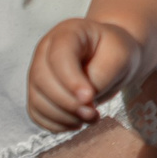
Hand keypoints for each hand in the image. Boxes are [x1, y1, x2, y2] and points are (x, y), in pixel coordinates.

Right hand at [27, 17, 145, 131]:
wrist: (110, 57)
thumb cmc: (115, 52)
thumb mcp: (119, 56)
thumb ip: (102, 75)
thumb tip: (84, 101)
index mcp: (67, 33)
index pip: (59, 56)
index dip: (70, 80)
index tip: (90, 97)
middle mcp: (45, 51)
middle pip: (42, 79)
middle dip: (67, 103)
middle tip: (93, 114)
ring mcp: (38, 72)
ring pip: (37, 100)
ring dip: (63, 117)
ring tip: (91, 118)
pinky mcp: (38, 93)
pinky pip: (37, 114)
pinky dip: (55, 125)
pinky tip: (77, 123)